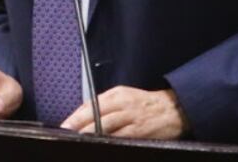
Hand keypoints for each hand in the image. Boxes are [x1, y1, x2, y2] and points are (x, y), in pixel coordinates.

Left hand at [61, 86, 187, 138]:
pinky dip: (108, 140)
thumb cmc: (145, 104)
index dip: (76, 116)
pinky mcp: (139, 131)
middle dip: (79, 126)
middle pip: (95, 115)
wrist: (172, 109)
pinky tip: (99, 144)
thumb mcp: (124, 97)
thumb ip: (104, 104)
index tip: (65, 124)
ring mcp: (131, 118)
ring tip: (78, 139)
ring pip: (105, 126)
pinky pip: (120, 137)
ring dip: (90, 133)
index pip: (91, 104)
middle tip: (66, 132)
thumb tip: (82, 114)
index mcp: (117, 94)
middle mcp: (122, 104)